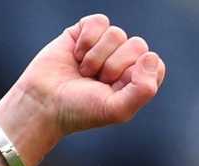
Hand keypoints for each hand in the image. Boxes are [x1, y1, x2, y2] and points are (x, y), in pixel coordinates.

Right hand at [0, 14, 166, 165]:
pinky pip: (99, 22)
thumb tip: (151, 56)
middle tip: (96, 81)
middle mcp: (124, 61)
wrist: (43, 102)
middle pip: (138, 45)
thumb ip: (143, 89)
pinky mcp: (86, 32)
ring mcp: (105, 46)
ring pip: (117, 33)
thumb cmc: (81, 110)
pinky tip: (76, 55)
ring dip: (96, 57)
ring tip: (84, 72)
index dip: (135, 75)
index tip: (115, 89)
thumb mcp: (117, 109)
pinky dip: (87, 40)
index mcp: (137, 81)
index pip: (154, 64)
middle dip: (113, 66)